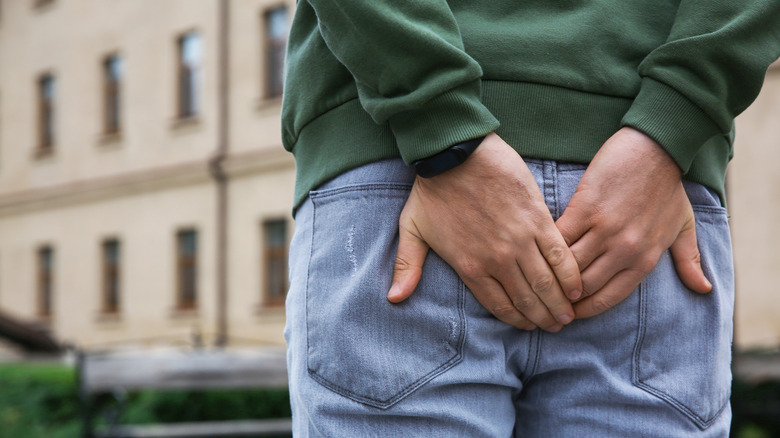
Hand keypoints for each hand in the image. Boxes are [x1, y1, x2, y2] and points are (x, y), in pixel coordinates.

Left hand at [386, 133, 581, 331]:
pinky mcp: (537, 219)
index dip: (517, 320)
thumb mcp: (411, 229)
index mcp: (470, 266)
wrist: (455, 152)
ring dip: (560, 302)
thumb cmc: (432, 190)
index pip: (500, 305)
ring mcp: (520, 240)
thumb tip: (394, 298)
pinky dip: (570, 274)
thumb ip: (407, 266)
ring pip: (546, 282)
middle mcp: (497, 259)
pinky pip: (559, 254)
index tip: (529, 327)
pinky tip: (577, 287)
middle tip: (555, 327)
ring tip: (569, 315)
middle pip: (528, 298)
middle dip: (544, 318)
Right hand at [556, 127, 711, 318]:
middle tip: (545, 297)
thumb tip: (704, 290)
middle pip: (583, 286)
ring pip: (568, 265)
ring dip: (551, 273)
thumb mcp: (683, 225)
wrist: (656, 148)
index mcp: (645, 259)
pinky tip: (537, 249)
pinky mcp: (585, 208)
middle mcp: (624, 250)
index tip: (568, 312)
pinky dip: (547, 246)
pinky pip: (559, 238)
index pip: (607, 297)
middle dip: (562, 296)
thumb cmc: (668, 186)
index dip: (584, 309)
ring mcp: (604, 229)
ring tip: (536, 277)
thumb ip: (689, 260)